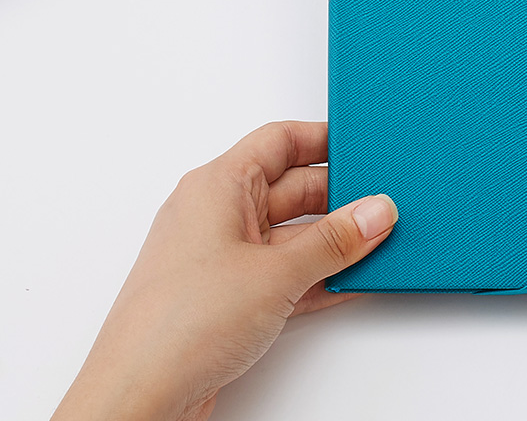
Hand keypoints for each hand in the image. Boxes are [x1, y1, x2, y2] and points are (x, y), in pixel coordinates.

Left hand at [52, 121, 396, 420]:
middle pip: (291, 188)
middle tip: (381, 205)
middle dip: (338, 198)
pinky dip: (316, 274)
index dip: (323, 139)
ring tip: (375, 244)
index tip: (362, 147)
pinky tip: (349, 280)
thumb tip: (374, 211)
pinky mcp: (227, 298)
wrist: (138, 400)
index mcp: (218, 184)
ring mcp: (221, 257)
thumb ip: (335, 241)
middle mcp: (216, 214)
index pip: (279, 140)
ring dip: (331, 242)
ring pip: (290, 233)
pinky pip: (283, 271)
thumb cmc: (178, 325)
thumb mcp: (277, 273)